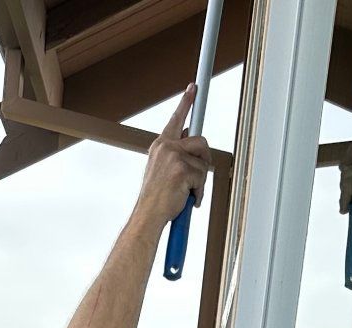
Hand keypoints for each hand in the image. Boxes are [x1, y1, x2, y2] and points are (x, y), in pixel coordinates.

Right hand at [137, 84, 212, 223]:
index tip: (194, 87)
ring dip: (200, 180)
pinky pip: (202, 178)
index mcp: (160, 146)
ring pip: (203, 162)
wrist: (147, 215)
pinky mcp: (182, 169)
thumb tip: (186, 132)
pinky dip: (198, 193)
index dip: (186, 102)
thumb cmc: (155, 197)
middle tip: (195, 177)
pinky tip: (185, 198)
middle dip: (203, 160)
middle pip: (200, 142)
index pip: (176, 119)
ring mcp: (174, 157)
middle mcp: (166, 147)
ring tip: (184, 191)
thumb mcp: (161, 168)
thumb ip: (173, 151)